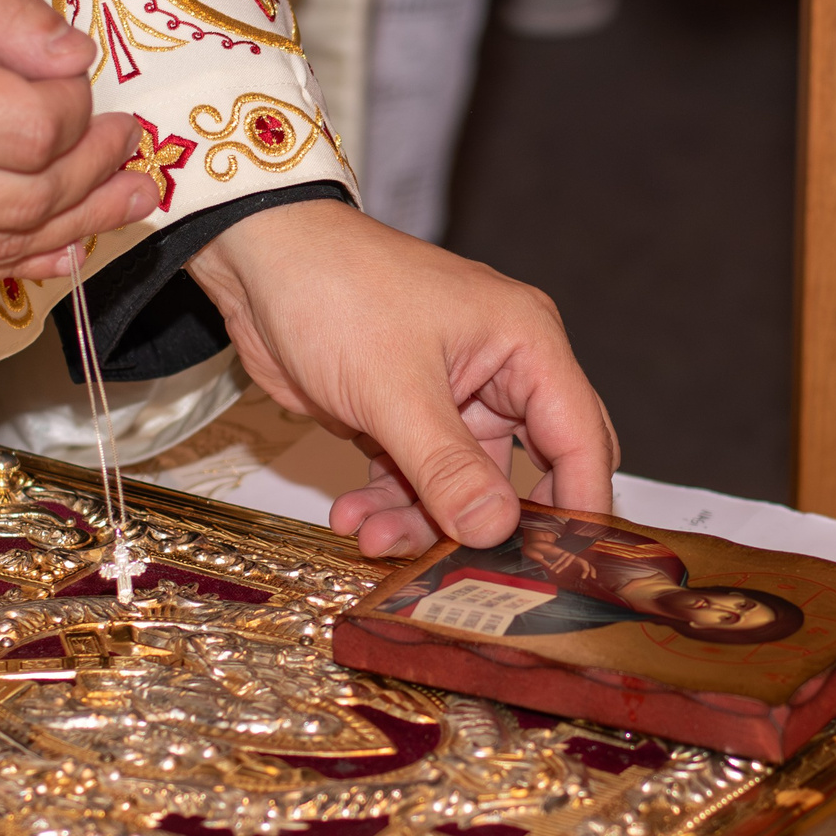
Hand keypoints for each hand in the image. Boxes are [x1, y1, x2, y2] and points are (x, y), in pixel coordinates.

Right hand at [0, 0, 158, 290]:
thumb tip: (75, 56)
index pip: (32, 126)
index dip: (75, 107)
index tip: (76, 80)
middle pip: (28, 196)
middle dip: (93, 170)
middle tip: (125, 142)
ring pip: (1, 246)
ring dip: (76, 223)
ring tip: (125, 196)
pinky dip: (16, 261)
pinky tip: (64, 246)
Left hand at [187, 201, 618, 556]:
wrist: (255, 263)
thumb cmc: (334, 289)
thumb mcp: (393, 389)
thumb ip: (448, 467)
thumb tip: (495, 530)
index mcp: (525, 343)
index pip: (579, 437)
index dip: (580, 507)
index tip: (565, 570)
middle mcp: (501, 370)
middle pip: (527, 472)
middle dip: (492, 523)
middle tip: (470, 572)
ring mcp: (453, 396)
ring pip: (463, 486)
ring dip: (422, 520)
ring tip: (371, 539)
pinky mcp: (406, 415)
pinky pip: (418, 479)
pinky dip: (390, 504)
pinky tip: (352, 517)